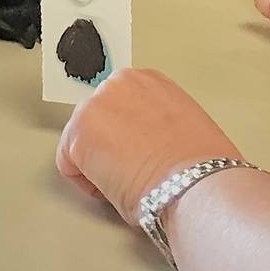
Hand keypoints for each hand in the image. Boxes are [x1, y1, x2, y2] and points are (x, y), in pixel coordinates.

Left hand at [56, 66, 243, 221]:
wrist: (195, 182)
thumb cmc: (201, 165)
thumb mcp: (185, 127)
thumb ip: (158, 125)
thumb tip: (148, 145)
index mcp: (149, 80)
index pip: (120, 105)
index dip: (126, 137)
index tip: (135, 155)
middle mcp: (120, 83)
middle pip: (98, 120)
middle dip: (108, 148)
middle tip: (127, 173)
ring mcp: (96, 105)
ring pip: (82, 140)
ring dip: (97, 164)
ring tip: (124, 183)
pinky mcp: (79, 132)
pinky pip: (68, 164)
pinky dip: (85, 182)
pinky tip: (111, 190)